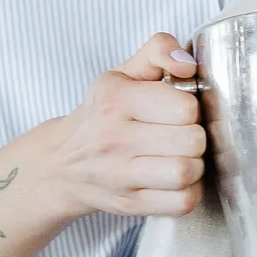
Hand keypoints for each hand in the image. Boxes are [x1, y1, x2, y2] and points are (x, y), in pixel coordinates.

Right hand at [53, 34, 205, 223]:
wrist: (61, 165)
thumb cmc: (102, 114)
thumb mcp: (123, 73)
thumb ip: (159, 50)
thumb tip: (188, 65)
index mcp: (114, 99)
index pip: (185, 106)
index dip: (189, 107)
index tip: (177, 109)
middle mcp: (113, 139)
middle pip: (192, 140)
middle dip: (195, 135)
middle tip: (181, 134)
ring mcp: (120, 176)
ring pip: (187, 172)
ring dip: (194, 165)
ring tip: (180, 156)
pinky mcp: (130, 205)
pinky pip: (182, 202)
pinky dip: (188, 192)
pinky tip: (176, 180)